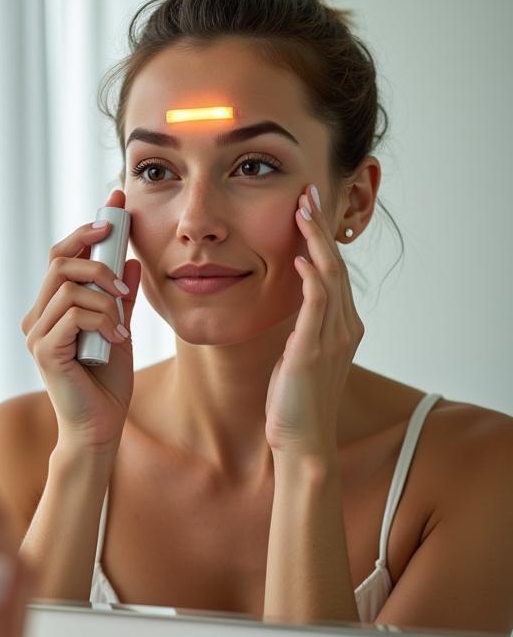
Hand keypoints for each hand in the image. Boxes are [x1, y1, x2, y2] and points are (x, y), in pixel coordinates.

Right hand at [21, 189, 142, 451]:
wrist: (101, 427)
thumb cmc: (107, 382)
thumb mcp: (121, 327)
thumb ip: (122, 297)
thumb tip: (131, 259)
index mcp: (51, 308)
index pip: (62, 255)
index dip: (86, 228)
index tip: (115, 206)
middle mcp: (37, 317)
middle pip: (59, 260)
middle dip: (97, 257)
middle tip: (124, 278)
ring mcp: (37, 334)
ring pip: (69, 286)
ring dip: (105, 298)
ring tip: (123, 321)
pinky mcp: (45, 351)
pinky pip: (74, 314)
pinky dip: (102, 320)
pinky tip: (117, 339)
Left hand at [265, 184, 363, 458]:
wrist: (301, 441)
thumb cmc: (294, 401)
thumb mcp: (298, 355)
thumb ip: (302, 328)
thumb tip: (291, 307)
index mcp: (342, 326)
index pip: (333, 271)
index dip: (322, 238)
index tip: (308, 208)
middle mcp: (345, 327)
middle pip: (336, 265)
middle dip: (322, 228)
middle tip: (308, 194)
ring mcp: (333, 338)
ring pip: (330, 277)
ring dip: (316, 241)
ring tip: (302, 211)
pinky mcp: (314, 350)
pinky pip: (318, 305)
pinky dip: (312, 278)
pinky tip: (301, 257)